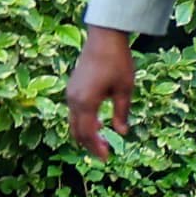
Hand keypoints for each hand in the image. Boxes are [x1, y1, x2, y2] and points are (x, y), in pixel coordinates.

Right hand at [64, 28, 136, 159]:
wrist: (104, 39)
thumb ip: (122, 113)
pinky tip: (98, 125)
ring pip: (73, 122)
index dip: (96, 147)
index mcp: (86, 102)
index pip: (88, 133)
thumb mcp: (125, 89)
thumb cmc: (117, 62)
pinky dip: (83, 122)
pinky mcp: (72, 88)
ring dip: (85, 134)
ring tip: (102, 142)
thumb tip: (122, 133)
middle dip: (90, 144)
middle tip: (105, 154)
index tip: (107, 158)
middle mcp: (73, 100)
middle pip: (77, 131)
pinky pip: (74, 112)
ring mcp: (70, 94)